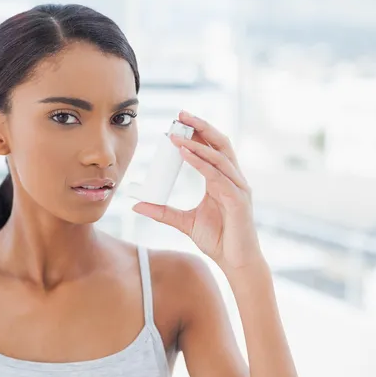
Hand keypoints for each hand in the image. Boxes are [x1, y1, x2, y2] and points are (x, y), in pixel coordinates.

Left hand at [132, 110, 262, 271]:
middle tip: (181, 114)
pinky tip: (186, 153)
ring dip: (198, 142)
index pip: (212, 149)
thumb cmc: (218, 240)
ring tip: (178, 133)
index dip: (197, 134)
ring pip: (219, 156)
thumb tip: (137, 205)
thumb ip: (162, 212)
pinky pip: (217, 176)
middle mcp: (233, 180)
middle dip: (201, 127)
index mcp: (222, 180)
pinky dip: (201, 163)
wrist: (236, 262)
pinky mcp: (238, 200)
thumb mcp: (184, 222)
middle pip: (220, 144)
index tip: (178, 122)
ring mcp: (238, 188)